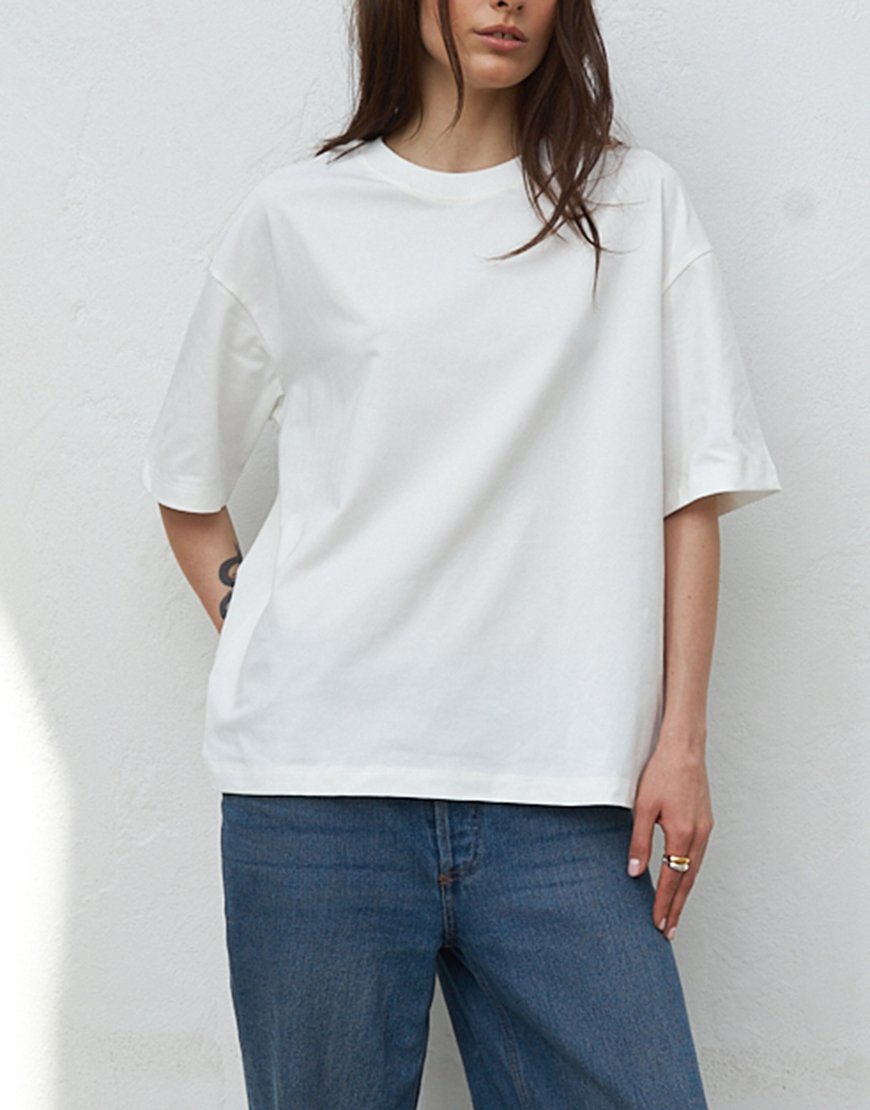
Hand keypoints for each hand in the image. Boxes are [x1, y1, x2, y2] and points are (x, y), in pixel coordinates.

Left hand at [627, 734, 712, 939]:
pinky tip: (683, 880)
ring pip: (695, 871)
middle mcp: (698, 836)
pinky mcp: (706, 822)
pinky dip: (690, 874)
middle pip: (687, 882)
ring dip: (684, 894)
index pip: (671, 879)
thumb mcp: (643, 807)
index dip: (663, 903)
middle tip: (668, 931)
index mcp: (681, 835)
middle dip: (676, 908)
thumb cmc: (661, 773)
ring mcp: (705, 830)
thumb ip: (638, 842)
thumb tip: (634, 872)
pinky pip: (698, 857)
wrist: (684, 748)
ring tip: (674, 914)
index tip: (657, 924)